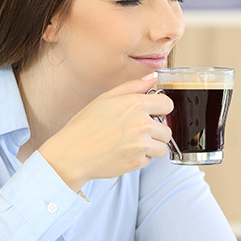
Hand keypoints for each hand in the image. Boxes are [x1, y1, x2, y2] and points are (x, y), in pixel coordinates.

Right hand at [39, 73, 173, 190]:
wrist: (72, 153)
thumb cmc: (86, 125)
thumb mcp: (106, 98)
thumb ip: (134, 86)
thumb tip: (154, 78)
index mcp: (136, 104)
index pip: (168, 105)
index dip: (160, 110)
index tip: (151, 114)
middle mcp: (142, 124)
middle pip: (166, 130)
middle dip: (155, 132)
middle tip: (135, 132)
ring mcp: (141, 145)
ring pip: (161, 147)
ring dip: (150, 147)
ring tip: (130, 144)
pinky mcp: (137, 162)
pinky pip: (149, 160)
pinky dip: (139, 159)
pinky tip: (123, 153)